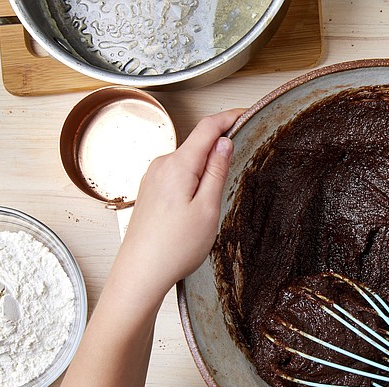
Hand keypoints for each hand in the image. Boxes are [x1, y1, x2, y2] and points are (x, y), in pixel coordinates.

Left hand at [113, 108, 243, 302]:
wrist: (141, 272)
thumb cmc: (174, 247)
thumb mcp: (208, 209)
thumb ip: (217, 171)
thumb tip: (224, 143)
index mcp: (178, 166)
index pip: (208, 127)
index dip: (229, 116)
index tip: (246, 113)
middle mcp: (162, 165)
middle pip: (197, 142)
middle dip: (220, 143)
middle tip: (244, 152)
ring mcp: (153, 177)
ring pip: (188, 159)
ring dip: (207, 163)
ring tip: (223, 184)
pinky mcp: (150, 190)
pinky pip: (177, 173)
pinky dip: (194, 175)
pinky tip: (201, 198)